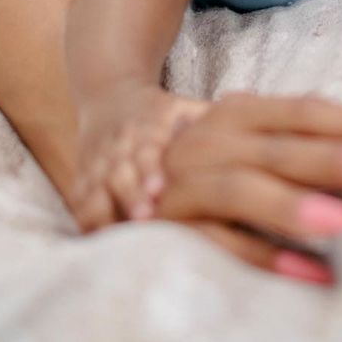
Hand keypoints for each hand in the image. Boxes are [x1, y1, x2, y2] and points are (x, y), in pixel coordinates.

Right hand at [71, 82, 208, 228]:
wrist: (109, 99)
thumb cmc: (162, 113)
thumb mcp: (187, 109)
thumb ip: (219, 122)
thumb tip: (261, 129)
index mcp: (148, 127)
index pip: (148, 148)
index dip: (151, 168)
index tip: (161, 187)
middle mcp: (121, 147)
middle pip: (121, 172)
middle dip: (130, 195)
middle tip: (145, 218)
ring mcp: (99, 167)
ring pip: (97, 190)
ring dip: (106, 212)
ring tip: (118, 235)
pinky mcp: (83, 183)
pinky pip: (80, 205)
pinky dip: (87, 222)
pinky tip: (98, 242)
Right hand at [153, 92, 341, 283]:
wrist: (117, 176)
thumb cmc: (210, 164)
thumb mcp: (251, 142)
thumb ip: (304, 143)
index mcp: (238, 112)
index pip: (301, 110)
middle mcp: (207, 139)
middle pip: (278, 147)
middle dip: (334, 156)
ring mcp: (181, 183)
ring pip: (241, 188)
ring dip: (295, 205)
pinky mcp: (166, 228)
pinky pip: (217, 243)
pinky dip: (263, 255)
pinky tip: (309, 272)